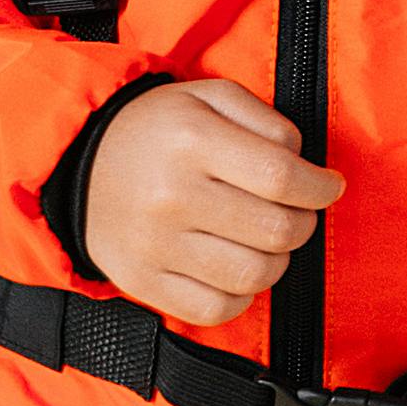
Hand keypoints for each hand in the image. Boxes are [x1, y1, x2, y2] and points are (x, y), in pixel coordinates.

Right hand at [77, 77, 339, 326]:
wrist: (78, 163)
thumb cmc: (158, 129)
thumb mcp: (208, 96)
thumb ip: (266, 120)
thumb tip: (306, 164)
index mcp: (191, 138)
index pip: (281, 176)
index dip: (320, 187)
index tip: (328, 186)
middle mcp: (172, 194)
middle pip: (276, 230)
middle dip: (303, 222)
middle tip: (297, 211)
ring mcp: (156, 244)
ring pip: (254, 275)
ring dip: (277, 260)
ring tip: (265, 239)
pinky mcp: (144, 282)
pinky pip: (216, 309)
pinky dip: (240, 295)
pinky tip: (236, 268)